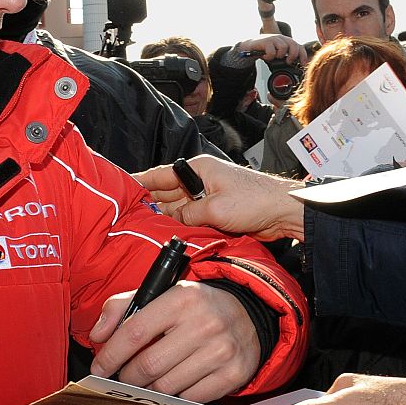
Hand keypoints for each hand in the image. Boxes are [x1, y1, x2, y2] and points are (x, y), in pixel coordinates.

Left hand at [87, 281, 261, 402]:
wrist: (249, 316)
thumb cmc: (196, 308)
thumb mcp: (161, 295)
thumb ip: (122, 308)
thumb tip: (98, 335)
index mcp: (182, 298)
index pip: (135, 332)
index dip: (110, 355)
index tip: (99, 368)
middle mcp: (205, 323)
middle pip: (148, 365)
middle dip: (128, 377)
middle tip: (124, 377)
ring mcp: (222, 351)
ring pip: (166, 387)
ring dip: (150, 389)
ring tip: (148, 381)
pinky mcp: (233, 374)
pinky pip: (190, 399)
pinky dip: (175, 397)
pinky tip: (174, 386)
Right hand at [136, 154, 304, 240]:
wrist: (283, 211)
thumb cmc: (256, 200)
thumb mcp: (215, 208)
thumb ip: (188, 215)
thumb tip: (171, 220)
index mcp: (198, 169)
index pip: (160, 174)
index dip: (140, 182)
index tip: (121, 187)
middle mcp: (200, 181)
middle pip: (166, 193)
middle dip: (148, 203)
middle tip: (126, 216)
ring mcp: (207, 197)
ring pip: (177, 208)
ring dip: (165, 217)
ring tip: (142, 228)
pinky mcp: (216, 212)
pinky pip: (191, 219)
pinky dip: (181, 226)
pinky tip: (169, 235)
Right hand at [232, 34, 307, 65]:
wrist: (250, 46)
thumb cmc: (265, 50)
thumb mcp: (278, 53)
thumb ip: (286, 57)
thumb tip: (296, 67)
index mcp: (287, 41)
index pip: (299, 46)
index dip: (303, 55)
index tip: (303, 64)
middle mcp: (282, 38)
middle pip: (294, 45)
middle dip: (292, 56)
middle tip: (288, 62)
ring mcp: (274, 38)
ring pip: (283, 48)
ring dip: (279, 56)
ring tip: (274, 57)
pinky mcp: (265, 41)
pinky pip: (272, 51)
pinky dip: (269, 57)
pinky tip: (266, 57)